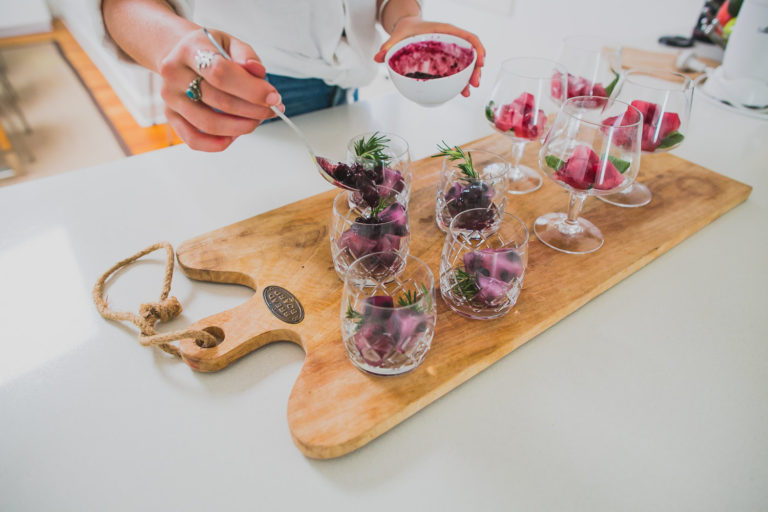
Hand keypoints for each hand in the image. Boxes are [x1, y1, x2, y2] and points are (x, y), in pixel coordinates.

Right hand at [159, 28, 283, 151]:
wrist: (180, 54)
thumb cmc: (210, 51)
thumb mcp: (229, 42)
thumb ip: (246, 55)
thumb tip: (259, 73)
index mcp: (190, 49)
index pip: (220, 72)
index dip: (251, 89)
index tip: (273, 97)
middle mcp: (174, 73)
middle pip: (219, 100)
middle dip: (253, 110)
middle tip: (271, 110)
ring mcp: (170, 97)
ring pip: (208, 123)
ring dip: (240, 128)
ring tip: (257, 120)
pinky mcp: (171, 116)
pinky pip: (193, 139)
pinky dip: (217, 144)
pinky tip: (234, 136)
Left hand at [373, 17, 485, 96]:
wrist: (407, 26)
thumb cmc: (406, 29)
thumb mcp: (398, 35)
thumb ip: (388, 46)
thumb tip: (378, 57)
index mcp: (446, 31)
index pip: (468, 37)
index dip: (477, 48)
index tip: (481, 61)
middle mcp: (452, 41)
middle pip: (472, 53)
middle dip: (476, 69)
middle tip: (475, 83)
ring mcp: (451, 51)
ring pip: (467, 63)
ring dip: (470, 77)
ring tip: (468, 91)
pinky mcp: (447, 59)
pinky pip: (458, 69)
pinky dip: (461, 80)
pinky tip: (460, 92)